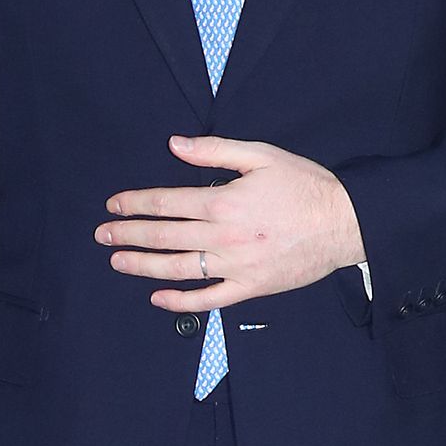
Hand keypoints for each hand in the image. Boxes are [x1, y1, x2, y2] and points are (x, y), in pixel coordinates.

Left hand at [95, 136, 365, 310]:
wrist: (344, 223)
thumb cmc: (305, 186)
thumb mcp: (262, 155)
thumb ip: (215, 150)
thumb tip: (175, 145)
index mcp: (224, 201)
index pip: (166, 202)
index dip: (135, 204)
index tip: (114, 205)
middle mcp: (224, 236)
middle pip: (164, 236)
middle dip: (128, 234)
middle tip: (101, 234)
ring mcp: (235, 266)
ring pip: (178, 268)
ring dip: (142, 265)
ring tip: (117, 261)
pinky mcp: (250, 288)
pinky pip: (208, 299)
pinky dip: (180, 301)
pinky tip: (157, 297)